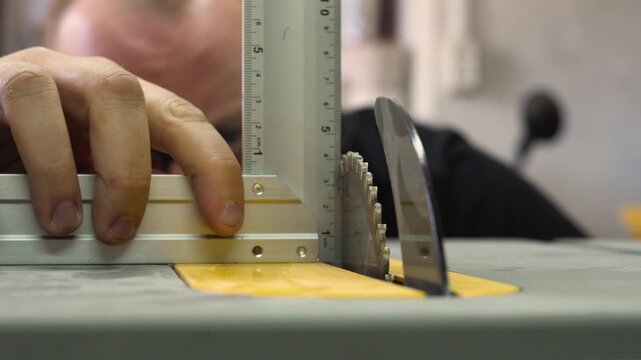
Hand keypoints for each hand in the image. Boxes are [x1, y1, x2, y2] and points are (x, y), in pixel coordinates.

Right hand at [0, 47, 243, 243]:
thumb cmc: (36, 155)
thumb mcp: (88, 176)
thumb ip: (124, 191)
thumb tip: (173, 233)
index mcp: (124, 105)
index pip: (184, 121)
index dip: (213, 166)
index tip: (225, 218)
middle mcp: (90, 79)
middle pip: (141, 99)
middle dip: (140, 170)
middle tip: (121, 231)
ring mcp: (50, 72)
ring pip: (103, 90)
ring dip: (95, 165)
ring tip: (70, 224)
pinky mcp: (2, 80)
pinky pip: (28, 102)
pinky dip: (44, 161)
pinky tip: (43, 204)